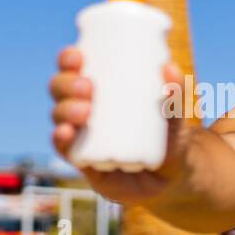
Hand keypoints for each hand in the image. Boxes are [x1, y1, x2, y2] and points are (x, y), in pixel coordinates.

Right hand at [49, 44, 188, 204]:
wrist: (171, 179)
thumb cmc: (169, 138)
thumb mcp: (173, 115)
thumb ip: (174, 94)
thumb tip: (170, 69)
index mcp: (101, 89)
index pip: (75, 68)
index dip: (68, 59)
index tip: (77, 56)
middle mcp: (84, 108)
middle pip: (60, 90)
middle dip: (66, 84)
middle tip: (88, 87)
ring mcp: (80, 135)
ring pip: (59, 116)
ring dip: (65, 110)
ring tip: (85, 111)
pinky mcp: (81, 161)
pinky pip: (63, 148)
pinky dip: (59, 139)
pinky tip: (65, 132)